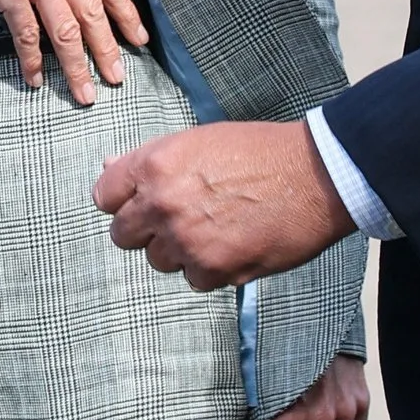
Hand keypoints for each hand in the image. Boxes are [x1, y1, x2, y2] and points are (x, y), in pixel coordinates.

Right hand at [0, 0, 147, 103]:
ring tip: (84, 91)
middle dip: (107, 50)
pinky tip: (36, 79)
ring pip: (65, 29)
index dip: (126, 15)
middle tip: (116, 78)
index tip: (139, 40)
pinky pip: (27, 34)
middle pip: (91, 11)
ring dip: (75, 66)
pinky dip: (33, 61)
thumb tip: (74, 0)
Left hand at [94, 118, 352, 286]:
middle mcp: (162, 205)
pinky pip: (193, 279)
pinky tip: (234, 243)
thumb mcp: (198, 140)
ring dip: (180, 251)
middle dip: (146, 230)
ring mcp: (186, 241)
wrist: (315, 177)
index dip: (123, 200)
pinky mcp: (213, 270)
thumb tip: (109, 168)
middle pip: (122, 236)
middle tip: (182, 218)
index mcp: (155, 165)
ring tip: (217, 227)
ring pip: (158, 260)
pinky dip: (210, 268)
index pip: (103, 196)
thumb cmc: (260, 152)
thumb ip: (151, 160)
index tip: (140, 202)